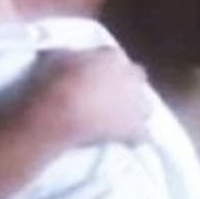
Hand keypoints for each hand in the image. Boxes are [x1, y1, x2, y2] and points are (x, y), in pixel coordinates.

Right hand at [22, 48, 151, 147]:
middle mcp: (131, 76)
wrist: (62, 110)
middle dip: (126, 85)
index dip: (105, 68)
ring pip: (145, 105)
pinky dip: (136, 137)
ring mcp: (136, 102)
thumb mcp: (58, 57)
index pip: (115, 58)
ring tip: (118, 119)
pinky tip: (127, 142)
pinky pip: (142, 134)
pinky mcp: (134, 127)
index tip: (94, 76)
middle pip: (136, 78)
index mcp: (113, 56)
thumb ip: (73, 57)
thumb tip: (72, 60)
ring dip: (135, 110)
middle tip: (107, 96)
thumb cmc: (54, 80)